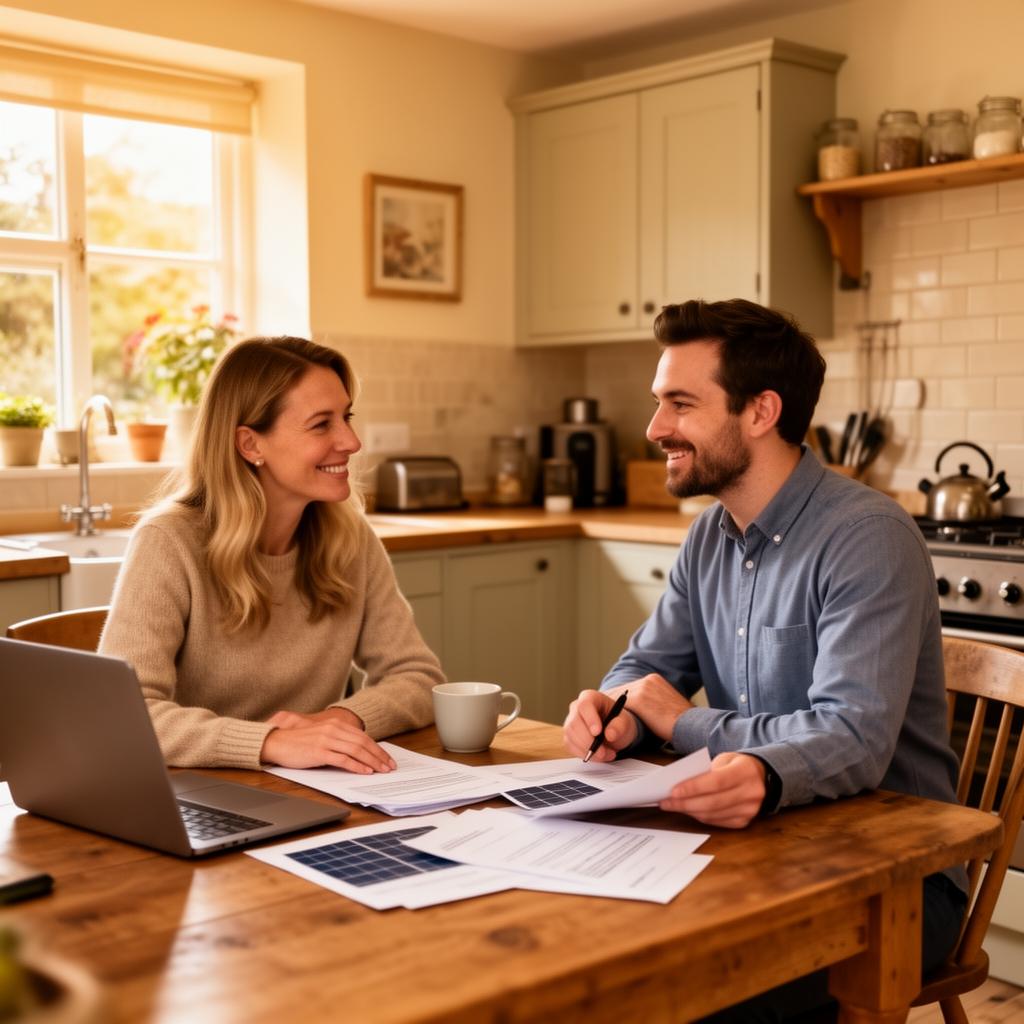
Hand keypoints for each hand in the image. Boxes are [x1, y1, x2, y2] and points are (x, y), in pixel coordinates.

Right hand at [261, 708, 395, 772]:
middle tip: (389, 767)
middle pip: (363, 743)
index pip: (363, 737)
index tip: (386, 758)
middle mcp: (333, 729)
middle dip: (379, 756)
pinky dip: (356, 766)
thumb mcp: (321, 735)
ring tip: (381, 770)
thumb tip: (357, 752)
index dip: (377, 748)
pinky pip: (343, 759)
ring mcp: (326, 740)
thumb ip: (338, 739)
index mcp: (335, 724)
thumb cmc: (297, 741)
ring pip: (356, 751)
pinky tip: (364, 771)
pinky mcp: (319, 751)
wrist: (275, 741)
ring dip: (372, 762)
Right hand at [563, 690, 638, 762]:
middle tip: (604, 752)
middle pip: (574, 723)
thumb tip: (610, 734)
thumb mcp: (625, 722)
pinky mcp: (569, 737)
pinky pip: (571, 747)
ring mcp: (571, 722)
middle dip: (589, 741)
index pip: (585, 705)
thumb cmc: (619, 722)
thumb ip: (620, 726)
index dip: (590, 718)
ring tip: (607, 754)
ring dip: (588, 750)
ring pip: (571, 737)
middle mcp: (576, 708)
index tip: (598, 732)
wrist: (614, 731)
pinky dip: (585, 754)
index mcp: (591, 697)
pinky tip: (599, 756)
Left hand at [605, 674, 693, 741]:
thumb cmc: (682, 724)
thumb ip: (652, 705)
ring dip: (611, 712)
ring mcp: (644, 687)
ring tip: (605, 724)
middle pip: (620, 692)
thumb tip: (642, 714)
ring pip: (617, 698)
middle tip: (604, 720)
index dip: (620, 703)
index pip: (629, 690)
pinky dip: (613, 717)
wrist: (692, 725)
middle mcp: (649, 680)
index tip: (614, 713)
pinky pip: (619, 707)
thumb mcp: (665, 708)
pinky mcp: (640, 698)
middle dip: (613, 707)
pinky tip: (609, 726)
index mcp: (655, 681)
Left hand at [658, 751, 765, 827]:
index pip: (716, 781)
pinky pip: (716, 822)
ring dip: (689, 811)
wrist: (760, 776)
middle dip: (685, 803)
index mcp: (746, 771)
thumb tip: (680, 786)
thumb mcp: (724, 759)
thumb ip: (706, 771)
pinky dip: (699, 816)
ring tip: (671, 806)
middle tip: (665, 801)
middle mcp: (751, 793)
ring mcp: (749, 810)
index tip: (673, 791)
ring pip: (712, 815)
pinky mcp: (744, 822)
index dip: (693, 787)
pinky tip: (687, 810)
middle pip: (712, 802)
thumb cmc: (735, 765)